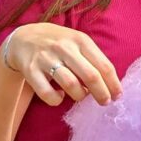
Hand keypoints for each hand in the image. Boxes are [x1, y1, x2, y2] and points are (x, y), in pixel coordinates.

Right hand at [5, 23, 121, 106]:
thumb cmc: (59, 43)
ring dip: (80, 96)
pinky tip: (59, 96)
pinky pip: (47, 93)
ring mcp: (47, 59)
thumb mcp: (77, 42)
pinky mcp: (31, 71)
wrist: (23, 38)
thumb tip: (110, 83)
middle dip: (101, 93)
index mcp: (80, 40)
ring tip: (81, 95)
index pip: (103, 65)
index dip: (113, 83)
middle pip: (90, 76)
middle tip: (105, 102)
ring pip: (71, 85)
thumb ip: (92, 58)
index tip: (117, 95)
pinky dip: (56, 100)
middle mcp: (64, 48)